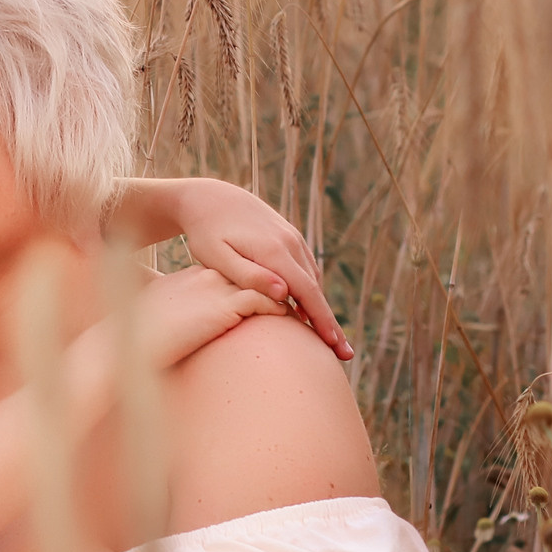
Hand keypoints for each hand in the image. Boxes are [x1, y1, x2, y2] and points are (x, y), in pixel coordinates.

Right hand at [114, 266, 289, 372]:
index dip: (255, 288)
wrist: (121, 346)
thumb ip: (171, 321)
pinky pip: (267, 301)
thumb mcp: (155, 322)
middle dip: (277, 291)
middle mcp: (206, 277)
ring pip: (266, 286)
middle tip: (301, 307)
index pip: (234, 277)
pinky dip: (282, 309)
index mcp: (191, 278)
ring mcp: (216, 289)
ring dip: (288, 301)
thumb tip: (174, 334)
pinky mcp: (224, 306)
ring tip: (307, 317)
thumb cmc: (132, 342)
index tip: (272, 300)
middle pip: (254, 277)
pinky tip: (294, 323)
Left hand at [155, 179, 349, 359]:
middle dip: (330, 323)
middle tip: (345, 354)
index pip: (306, 292)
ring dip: (321, 308)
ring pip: (312, 279)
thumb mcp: (217, 256)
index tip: (334, 344)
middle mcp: (290, 243)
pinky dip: (311, 291)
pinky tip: (309, 310)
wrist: (209, 197)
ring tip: (330, 339)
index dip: (321, 319)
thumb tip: (283, 294)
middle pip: (316, 289)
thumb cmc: (206, 232)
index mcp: (273, 251)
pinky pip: (305, 268)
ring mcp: (292, 238)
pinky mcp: (288, 237)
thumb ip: (249, 276)